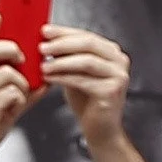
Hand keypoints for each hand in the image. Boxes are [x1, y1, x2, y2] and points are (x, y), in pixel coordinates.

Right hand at [0, 15, 32, 161]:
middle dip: (10, 49)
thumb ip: (22, 94)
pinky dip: (18, 101)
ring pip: (7, 73)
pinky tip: (11, 110)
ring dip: (20, 84)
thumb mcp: (3, 109)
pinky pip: (11, 93)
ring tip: (17, 99)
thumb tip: (42, 83)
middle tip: (22, 59)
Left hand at [39, 24, 133, 141]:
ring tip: (43, 65)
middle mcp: (119, 60)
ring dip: (61, 62)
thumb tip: (46, 41)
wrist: (100, 129)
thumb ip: (67, 57)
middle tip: (42, 47)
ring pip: (86, 61)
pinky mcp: (112, 90)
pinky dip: (64, 77)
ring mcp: (118, 75)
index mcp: (111, 52)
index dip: (64, 32)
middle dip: (62, 44)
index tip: (45, 31)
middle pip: (88, 43)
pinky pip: (83, 80)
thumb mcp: (76, 73)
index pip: (86, 35)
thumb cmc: (87, 102)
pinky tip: (50, 78)